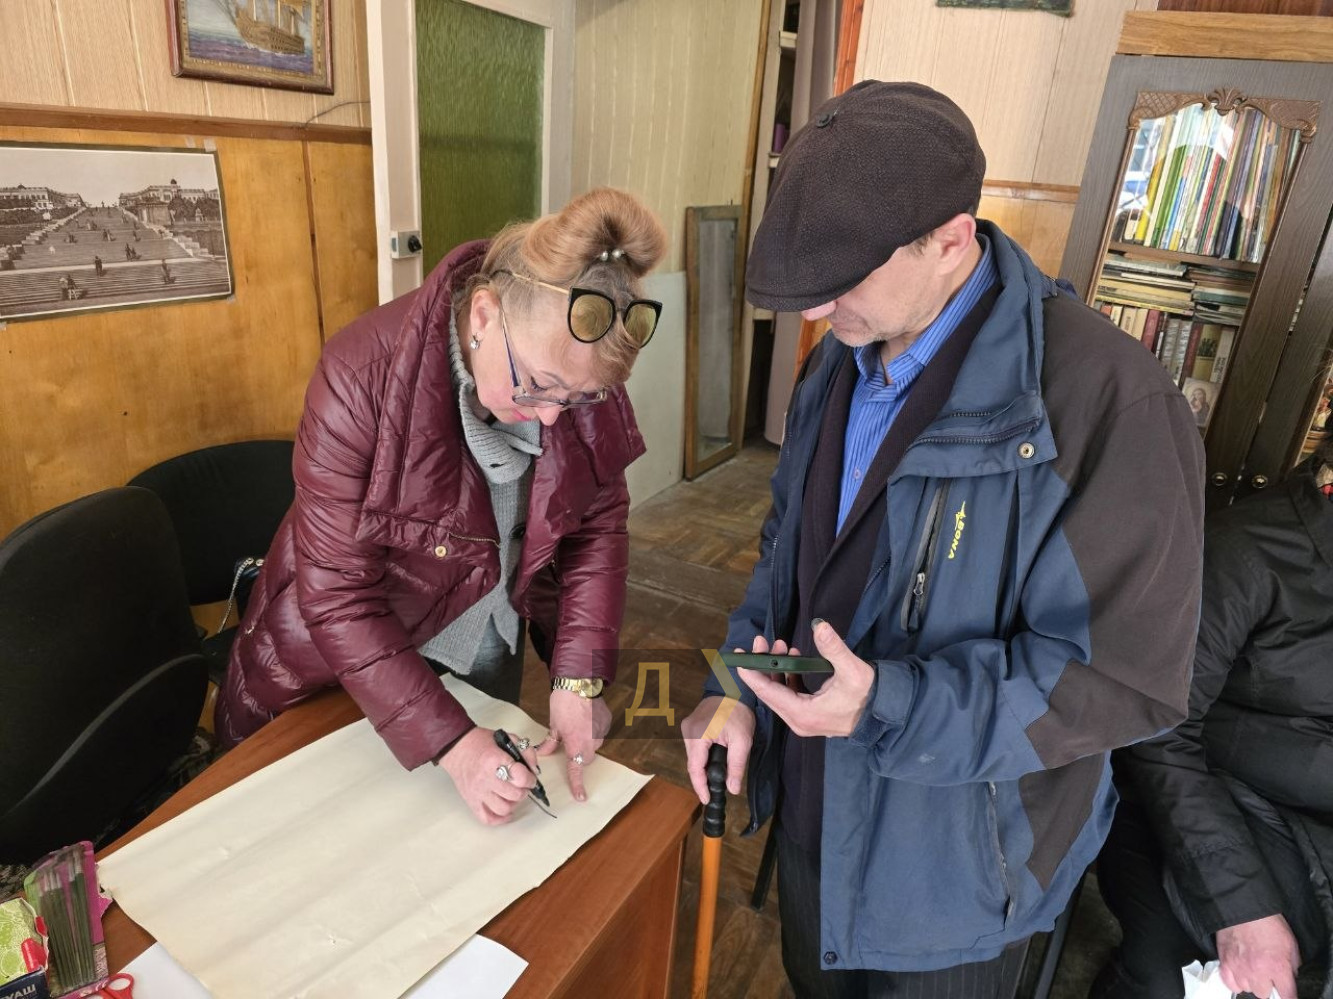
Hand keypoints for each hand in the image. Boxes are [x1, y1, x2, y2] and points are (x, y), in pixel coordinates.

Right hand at [438, 727, 538, 825]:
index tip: (530, 777)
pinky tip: (506, 812)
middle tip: (522, 786)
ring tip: (512, 795)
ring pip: (503, 809)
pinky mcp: (471, 801)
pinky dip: (499, 819)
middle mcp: (486, 778)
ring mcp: (478, 792)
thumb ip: (525, 751)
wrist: (456, 748)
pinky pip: (487, 819)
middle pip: (514, 795)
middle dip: (523, 791)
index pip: (520, 777)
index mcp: (495, 759)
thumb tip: (534, 769)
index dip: (530, 779)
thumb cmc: (481, 742)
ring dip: (513, 804)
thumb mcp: (506, 738)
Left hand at [539, 689, 610, 801]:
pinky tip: (585, 717)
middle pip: (586, 757)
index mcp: (577, 745)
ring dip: (585, 740)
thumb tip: (544, 752)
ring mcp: (602, 732)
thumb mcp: (554, 725)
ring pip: (593, 744)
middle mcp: (592, 742)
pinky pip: (599, 732)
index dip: (577, 784)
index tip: (581, 797)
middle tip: (568, 741)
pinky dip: (592, 729)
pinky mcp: (607, 721)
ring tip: (577, 724)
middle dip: (578, 754)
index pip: (577, 770)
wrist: (580, 682)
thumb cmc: (564, 703)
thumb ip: (551, 742)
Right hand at [679, 634, 779, 803]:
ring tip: (717, 777)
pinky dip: (704, 756)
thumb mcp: (742, 740)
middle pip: (693, 763)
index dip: (701, 787)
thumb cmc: (739, 710)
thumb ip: (736, 766)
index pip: (695, 768)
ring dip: (704, 767)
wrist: (734, 685)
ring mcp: (688, 726)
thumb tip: (732, 789)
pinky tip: (715, 760)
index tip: (708, 800)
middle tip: (715, 792)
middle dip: (703, 778)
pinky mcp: (692, 724)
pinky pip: (696, 746)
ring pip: (694, 756)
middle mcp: (687, 731)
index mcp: (697, 735)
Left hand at [738, 620, 873, 737]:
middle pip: (769, 692)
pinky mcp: (809, 715)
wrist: (884, 714)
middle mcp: (799, 721)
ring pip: (778, 693)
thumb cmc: (869, 695)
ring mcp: (803, 720)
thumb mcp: (853, 671)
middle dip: (763, 665)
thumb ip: (834, 648)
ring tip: (780, 646)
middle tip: (762, 641)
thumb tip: (819, 626)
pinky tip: (792, 659)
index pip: (768, 693)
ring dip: (775, 669)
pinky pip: (789, 695)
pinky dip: (786, 677)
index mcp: (804, 714)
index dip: (752, 673)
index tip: (740, 656)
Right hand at [1216, 914, 1299, 998]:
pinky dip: (1235, 980)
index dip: (1287, 994)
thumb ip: (1292, 965)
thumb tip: (1290, 977)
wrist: (1244, 907)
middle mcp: (1258, 971)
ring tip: (1252, 969)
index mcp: (1278, 967)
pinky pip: (1230, 983)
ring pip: (1247, 988)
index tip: (1285, 991)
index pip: (1287, 995)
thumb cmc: (1268, 922)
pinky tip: (1240, 972)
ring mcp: (1239, 968)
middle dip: (1267, 984)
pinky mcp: (1225, 962)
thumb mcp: (1290, 944)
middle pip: (1264, 994)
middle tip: (1267, 973)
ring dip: (1251, 981)